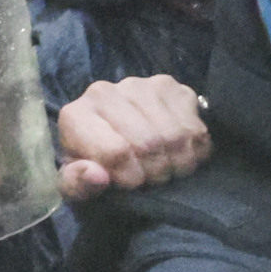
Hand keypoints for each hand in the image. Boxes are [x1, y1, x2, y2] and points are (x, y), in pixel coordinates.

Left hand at [55, 74, 212, 196]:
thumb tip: (97, 177)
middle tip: (152, 179)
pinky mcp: (169, 85)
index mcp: (75, 116)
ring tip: (167, 168)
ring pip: (175, 135)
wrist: (114, 143)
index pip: (116, 152)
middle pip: (148, 143)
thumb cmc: (94, 169)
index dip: (130, 177)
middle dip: (155, 172)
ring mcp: (139, 84)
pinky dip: (195, 149)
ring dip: (178, 163)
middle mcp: (104, 91)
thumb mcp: (78, 187)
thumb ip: (79, 185)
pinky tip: (181, 153)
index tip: (131, 185)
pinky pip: (194, 125)